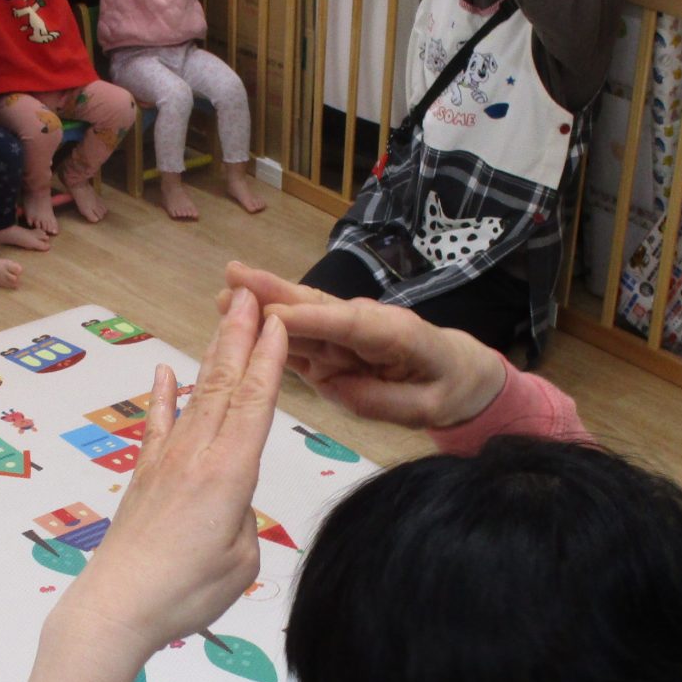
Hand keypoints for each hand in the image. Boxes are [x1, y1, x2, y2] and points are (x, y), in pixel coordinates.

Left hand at [26, 290, 287, 681]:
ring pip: (195, 396)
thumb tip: (230, 503)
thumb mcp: (241, 560)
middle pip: (223, 385)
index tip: (278, 321)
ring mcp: (167, 462)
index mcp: (230, 473)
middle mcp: (197, 455)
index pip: (255, 404)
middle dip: (239, 337)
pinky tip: (161, 370)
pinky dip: (161, 396)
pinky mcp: (145, 478)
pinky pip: (157, 426)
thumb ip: (243, 518)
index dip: (269, 360)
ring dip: (212, 354)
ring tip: (223, 316)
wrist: (118, 607)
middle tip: (250, 294)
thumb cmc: (186, 592)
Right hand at [221, 263, 507, 429]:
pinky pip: (297, 339)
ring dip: (262, 305)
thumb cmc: (449, 387)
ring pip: (299, 319)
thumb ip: (385, 400)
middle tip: (234, 275)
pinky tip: (237, 317)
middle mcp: (362, 324)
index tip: (271, 311)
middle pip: (315, 307)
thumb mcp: (430, 406)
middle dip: (275, 291)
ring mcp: (343, 335)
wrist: (457, 375)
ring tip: (224, 292)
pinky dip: (267, 329)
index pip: (348, 324)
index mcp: (393, 333)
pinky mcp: (330, 348)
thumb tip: (337, 389)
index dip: (309, 317)